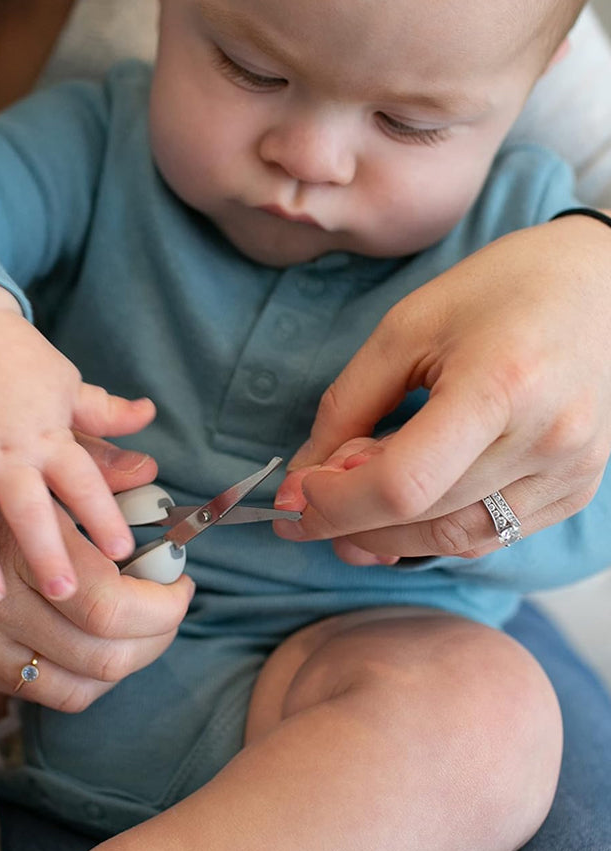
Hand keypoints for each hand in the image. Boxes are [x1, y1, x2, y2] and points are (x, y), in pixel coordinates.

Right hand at [0, 277, 154, 602]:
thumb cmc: (17, 360)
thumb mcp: (67, 383)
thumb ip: (106, 413)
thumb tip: (149, 416)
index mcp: (48, 436)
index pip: (82, 481)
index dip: (103, 516)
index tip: (122, 550)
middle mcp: (4, 453)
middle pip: (27, 509)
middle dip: (45, 552)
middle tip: (64, 592)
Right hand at [0, 419, 194, 711]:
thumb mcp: (28, 448)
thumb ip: (96, 458)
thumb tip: (151, 474)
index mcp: (18, 529)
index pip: (109, 591)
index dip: (163, 597)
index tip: (181, 580)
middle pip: (101, 640)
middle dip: (158, 629)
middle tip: (172, 606)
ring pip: (77, 679)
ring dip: (129, 662)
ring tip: (144, 632)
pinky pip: (38, 696)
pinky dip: (84, 684)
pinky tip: (98, 654)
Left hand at [274, 216, 610, 559]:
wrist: (602, 285)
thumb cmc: (502, 290)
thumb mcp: (406, 328)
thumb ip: (347, 407)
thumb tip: (302, 480)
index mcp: (501, 384)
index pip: (403, 484)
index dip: (336, 503)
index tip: (295, 496)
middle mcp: (547, 439)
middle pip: (423, 518)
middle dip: (347, 519)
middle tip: (309, 500)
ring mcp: (570, 473)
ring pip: (453, 541)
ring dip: (384, 538)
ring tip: (347, 509)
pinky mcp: (575, 491)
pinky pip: (489, 537)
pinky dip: (432, 533)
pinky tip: (402, 510)